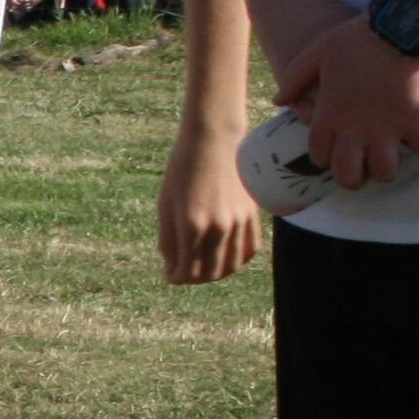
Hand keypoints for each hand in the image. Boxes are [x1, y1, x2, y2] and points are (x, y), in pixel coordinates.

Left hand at [156, 127, 261, 285]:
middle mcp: (218, 228)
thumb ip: (168, 239)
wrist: (213, 140)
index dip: (176, 277)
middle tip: (185, 273)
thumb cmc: (182, 169)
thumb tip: (173, 267)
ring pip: (231, 266)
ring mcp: (238, 222)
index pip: (187, 271)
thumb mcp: (165, 205)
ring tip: (203, 268)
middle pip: (210, 274)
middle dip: (194, 279)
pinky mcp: (252, 214)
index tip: (171, 275)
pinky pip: (250, 249)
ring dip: (216, 274)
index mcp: (191, 226)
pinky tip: (225, 258)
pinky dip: (237, 260)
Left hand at [275, 13, 418, 193]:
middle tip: (361, 172)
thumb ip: (294, 79)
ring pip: (386, 171)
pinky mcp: (417, 120)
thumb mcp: (316, 53)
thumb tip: (277, 100)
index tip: (333, 154)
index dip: (325, 159)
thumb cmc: (355, 38)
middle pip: (349, 175)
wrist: (398, 25)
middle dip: (353, 180)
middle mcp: (355, 130)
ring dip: (387, 169)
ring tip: (390, 159)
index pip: (320, 156)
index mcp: (329, 116)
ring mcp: (387, 128)